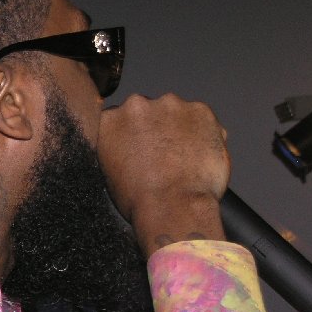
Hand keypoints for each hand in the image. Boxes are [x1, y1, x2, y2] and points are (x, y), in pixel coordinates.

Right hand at [98, 93, 228, 254]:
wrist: (173, 206)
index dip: (130, 135)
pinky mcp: (200, 110)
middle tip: (160, 155)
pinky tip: (197, 156)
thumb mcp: (109, 173)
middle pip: (147, 111)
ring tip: (181, 158)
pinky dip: (203, 133)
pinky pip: (202, 119)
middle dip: (154, 128)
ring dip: (178, 128)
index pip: (119, 119)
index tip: (137, 147)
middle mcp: (137, 105)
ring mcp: (170, 105)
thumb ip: (116, 147)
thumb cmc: (140, 199)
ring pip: (175, 113)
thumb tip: (128, 147)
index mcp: (109, 120)